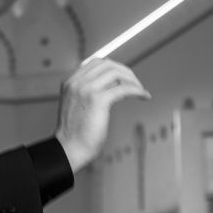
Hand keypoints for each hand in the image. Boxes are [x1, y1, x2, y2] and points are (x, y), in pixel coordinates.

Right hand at [55, 58, 150, 172]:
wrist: (69, 149)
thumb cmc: (75, 133)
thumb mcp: (79, 106)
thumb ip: (90, 93)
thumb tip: (114, 85)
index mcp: (71, 82)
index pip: (96, 63)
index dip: (114, 68)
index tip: (125, 78)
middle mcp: (77, 82)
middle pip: (107, 65)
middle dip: (125, 72)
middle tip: (136, 83)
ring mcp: (86, 90)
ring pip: (116, 73)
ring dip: (132, 80)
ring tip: (140, 90)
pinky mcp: (97, 100)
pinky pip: (123, 88)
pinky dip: (136, 90)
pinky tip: (143, 96)